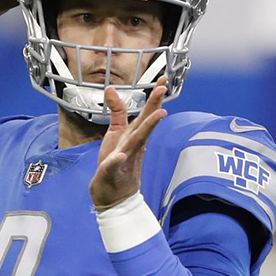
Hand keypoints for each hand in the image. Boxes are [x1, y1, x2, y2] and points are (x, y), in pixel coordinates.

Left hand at [89, 76, 168, 207]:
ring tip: (159, 115)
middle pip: (145, 123)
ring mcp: (125, 159)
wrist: (114, 197)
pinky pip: (115, 166)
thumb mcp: (115, 133)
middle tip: (163, 89)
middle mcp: (133, 145)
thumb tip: (111, 88)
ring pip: (137, 142)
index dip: (155, 96)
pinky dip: (118, 161)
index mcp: (134, 135)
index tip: (164, 79)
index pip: (146, 113)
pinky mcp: (113, 173)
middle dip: (154, 106)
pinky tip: (120, 156)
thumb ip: (117, 111)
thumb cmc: (117, 163)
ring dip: (147, 128)